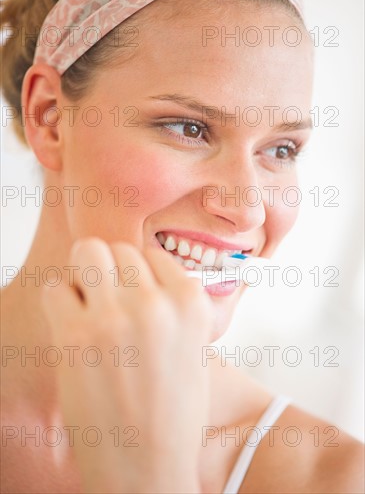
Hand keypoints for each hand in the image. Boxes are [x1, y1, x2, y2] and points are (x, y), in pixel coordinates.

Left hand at [42, 238, 212, 492]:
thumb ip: (175, 304)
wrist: (146, 468)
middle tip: (109, 300)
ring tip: (89, 306)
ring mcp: (115, 316)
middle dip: (112, 270)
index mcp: (191, 303)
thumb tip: (144, 267)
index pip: (153, 255)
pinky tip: (72, 327)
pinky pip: (56, 287)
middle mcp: (156, 303)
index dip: (141, 276)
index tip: (135, 298)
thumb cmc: (172, 411)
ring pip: (88, 252)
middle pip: (120, 249)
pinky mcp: (76, 335)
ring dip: (85, 275)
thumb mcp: (195, 348)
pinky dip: (60, 301)